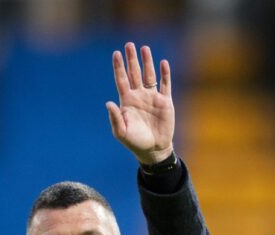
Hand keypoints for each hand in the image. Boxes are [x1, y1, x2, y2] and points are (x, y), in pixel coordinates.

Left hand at [106, 42, 173, 164]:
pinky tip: (163, 63)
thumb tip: (109, 103)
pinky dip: (165, 74)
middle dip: (132, 59)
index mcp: (127, 101)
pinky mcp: (165, 102)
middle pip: (134, 73)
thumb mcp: (121, 132)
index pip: (121, 79)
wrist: (153, 149)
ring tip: (145, 48)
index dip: (118, 67)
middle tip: (129, 45)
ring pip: (149, 75)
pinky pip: (165, 85)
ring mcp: (152, 97)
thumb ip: (115, 117)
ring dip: (147, 62)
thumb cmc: (135, 142)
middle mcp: (139, 96)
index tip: (115, 54)